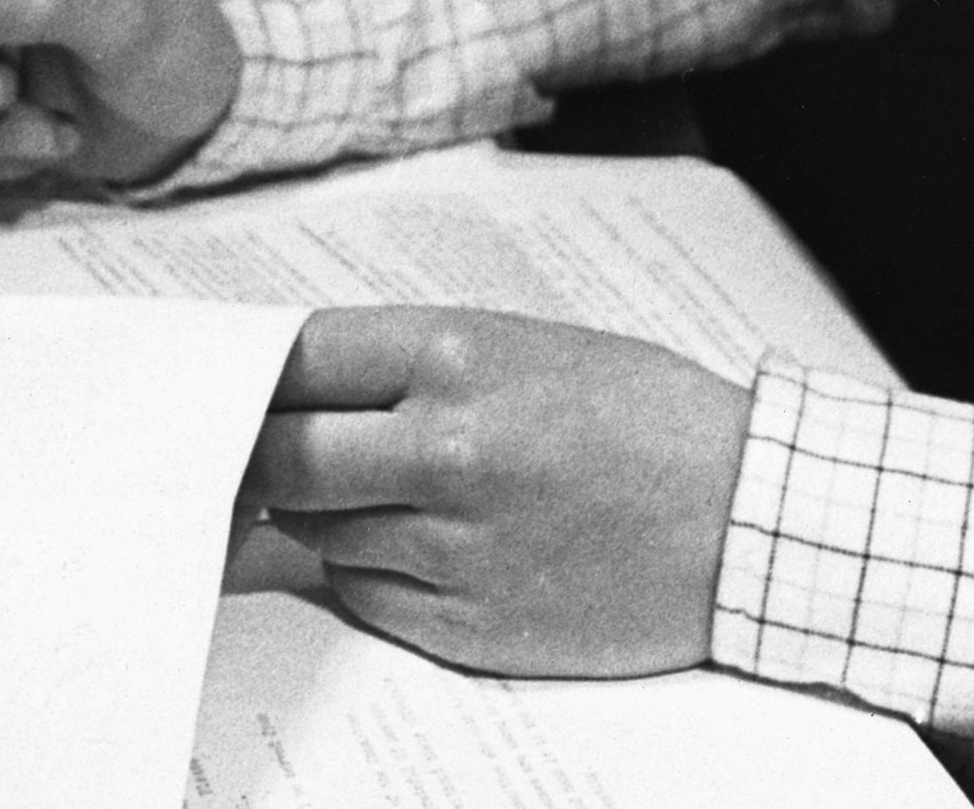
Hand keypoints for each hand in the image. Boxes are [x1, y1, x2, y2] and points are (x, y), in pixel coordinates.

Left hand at [245, 308, 750, 677]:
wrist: (744, 519)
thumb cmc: (643, 417)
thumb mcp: (527, 348)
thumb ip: (414, 370)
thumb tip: (298, 395)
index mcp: (459, 355)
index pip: (298, 357)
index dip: (250, 376)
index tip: (229, 388)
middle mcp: (444, 447)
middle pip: (282, 458)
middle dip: (256, 461)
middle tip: (253, 462)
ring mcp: (452, 545)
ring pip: (320, 532)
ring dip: (329, 518)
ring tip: (390, 497)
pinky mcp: (466, 625)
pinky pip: (366, 597)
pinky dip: (373, 575)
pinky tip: (428, 550)